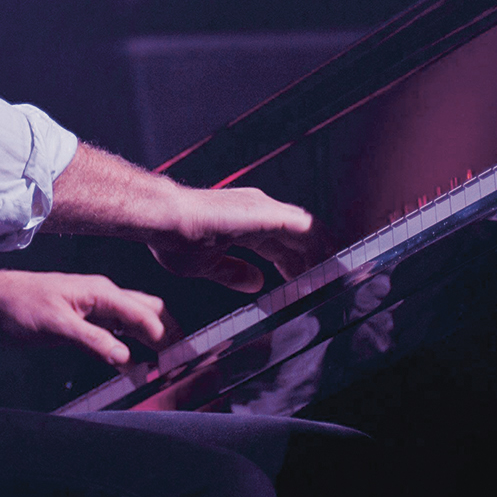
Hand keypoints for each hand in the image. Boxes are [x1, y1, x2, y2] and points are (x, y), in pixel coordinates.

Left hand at [0, 269, 174, 365]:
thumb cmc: (22, 305)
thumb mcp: (58, 325)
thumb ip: (93, 340)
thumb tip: (126, 358)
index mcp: (100, 291)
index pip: (142, 313)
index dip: (162, 335)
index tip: (176, 357)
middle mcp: (102, 296)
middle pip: (146, 310)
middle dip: (165, 331)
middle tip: (178, 358)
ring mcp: (93, 308)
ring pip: (132, 321)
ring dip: (147, 340)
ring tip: (161, 364)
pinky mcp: (83, 321)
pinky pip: (114, 333)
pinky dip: (127, 348)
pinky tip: (130, 366)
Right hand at [146, 185, 321, 293]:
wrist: (163, 219)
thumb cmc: (174, 238)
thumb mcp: (207, 263)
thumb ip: (233, 271)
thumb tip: (256, 283)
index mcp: (246, 223)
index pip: (282, 244)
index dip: (295, 264)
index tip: (304, 284)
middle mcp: (260, 211)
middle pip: (299, 236)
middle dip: (314, 261)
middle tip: (326, 287)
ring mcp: (265, 209)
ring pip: (309, 230)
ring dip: (322, 254)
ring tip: (332, 280)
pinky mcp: (268, 214)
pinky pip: (308, 230)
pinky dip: (321, 247)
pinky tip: (327, 267)